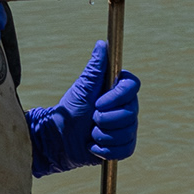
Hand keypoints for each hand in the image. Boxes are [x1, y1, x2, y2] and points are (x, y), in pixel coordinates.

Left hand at [27, 43, 141, 175]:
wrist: (60, 139)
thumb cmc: (71, 110)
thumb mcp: (82, 88)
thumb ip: (95, 68)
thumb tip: (103, 44)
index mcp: (118, 90)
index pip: (133, 86)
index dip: (118, 97)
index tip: (98, 102)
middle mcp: (127, 107)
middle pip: (131, 113)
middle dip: (106, 119)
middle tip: (91, 119)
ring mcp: (127, 127)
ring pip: (127, 133)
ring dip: (103, 135)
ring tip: (90, 133)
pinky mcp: (124, 146)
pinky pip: (125, 149)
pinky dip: (106, 150)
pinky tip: (93, 146)